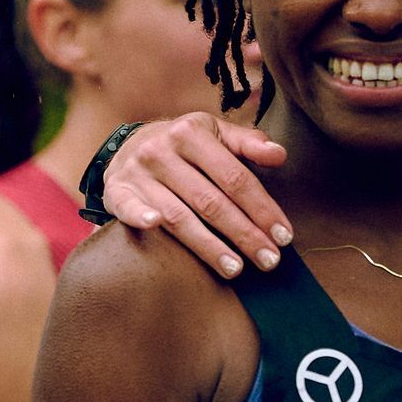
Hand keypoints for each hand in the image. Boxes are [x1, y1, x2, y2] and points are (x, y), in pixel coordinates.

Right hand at [103, 115, 291, 281]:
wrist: (131, 144)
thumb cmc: (185, 145)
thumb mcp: (216, 134)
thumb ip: (248, 144)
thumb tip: (279, 155)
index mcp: (192, 133)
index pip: (235, 177)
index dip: (262, 208)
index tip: (283, 235)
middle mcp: (162, 151)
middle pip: (210, 201)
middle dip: (244, 234)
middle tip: (270, 260)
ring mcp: (137, 172)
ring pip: (178, 215)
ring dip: (208, 245)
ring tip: (235, 269)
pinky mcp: (117, 191)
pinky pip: (128, 208)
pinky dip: (139, 215)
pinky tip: (154, 226)